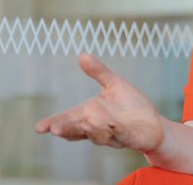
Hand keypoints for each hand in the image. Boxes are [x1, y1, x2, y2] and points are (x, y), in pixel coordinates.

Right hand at [35, 53, 162, 151]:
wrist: (153, 123)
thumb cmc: (130, 104)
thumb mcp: (114, 84)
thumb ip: (99, 72)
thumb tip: (82, 55)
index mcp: (90, 114)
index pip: (68, 119)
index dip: (54, 123)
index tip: (39, 127)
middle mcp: (97, 127)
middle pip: (78, 130)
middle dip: (68, 129)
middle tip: (56, 128)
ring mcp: (112, 135)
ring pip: (98, 134)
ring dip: (93, 128)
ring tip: (88, 119)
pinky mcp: (129, 138)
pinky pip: (121, 136)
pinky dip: (116, 131)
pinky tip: (113, 126)